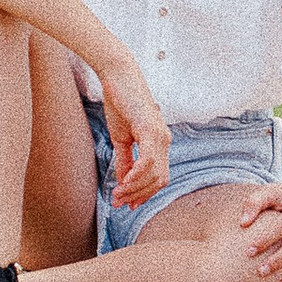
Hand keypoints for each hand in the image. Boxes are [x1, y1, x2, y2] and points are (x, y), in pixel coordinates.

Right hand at [101, 68, 170, 205]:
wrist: (117, 77)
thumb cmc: (120, 103)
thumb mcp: (121, 138)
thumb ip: (124, 161)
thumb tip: (123, 183)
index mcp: (160, 143)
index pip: (158, 177)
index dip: (144, 194)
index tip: (126, 204)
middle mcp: (165, 141)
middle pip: (158, 180)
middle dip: (138, 196)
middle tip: (118, 202)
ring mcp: (160, 135)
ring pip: (154, 174)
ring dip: (134, 189)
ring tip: (116, 194)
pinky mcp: (150, 129)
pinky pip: (147, 161)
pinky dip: (136, 175)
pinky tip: (123, 182)